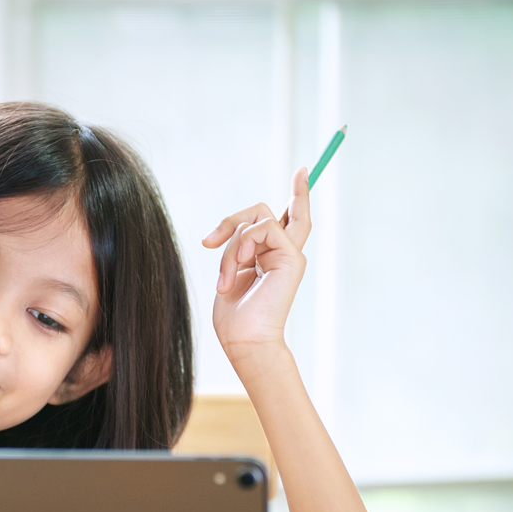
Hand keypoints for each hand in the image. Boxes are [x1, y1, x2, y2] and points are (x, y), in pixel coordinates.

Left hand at [203, 167, 311, 370]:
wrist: (245, 340)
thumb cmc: (234, 317)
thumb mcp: (231, 271)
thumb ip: (239, 246)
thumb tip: (235, 230)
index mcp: (271, 258)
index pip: (287, 219)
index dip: (298, 194)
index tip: (303, 171)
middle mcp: (284, 253)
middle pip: (264, 212)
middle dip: (231, 221)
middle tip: (209, 242)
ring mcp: (290, 254)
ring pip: (256, 220)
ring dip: (231, 247)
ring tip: (225, 278)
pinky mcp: (291, 256)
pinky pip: (262, 227)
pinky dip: (241, 244)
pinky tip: (238, 268)